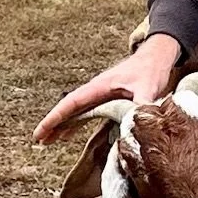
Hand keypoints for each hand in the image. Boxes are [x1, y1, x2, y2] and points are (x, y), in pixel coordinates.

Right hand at [33, 33, 180, 143]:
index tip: (40, 132)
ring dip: (62, 124)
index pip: (71, 104)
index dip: (54, 118)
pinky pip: (86, 113)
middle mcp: (96, 90)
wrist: (158, 56)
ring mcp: (101, 94)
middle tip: (39, 140)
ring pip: (76, 111)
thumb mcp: (147, 86)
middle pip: (69, 108)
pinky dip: (75, 123)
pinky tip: (68, 134)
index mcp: (100, 87)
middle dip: (53, 123)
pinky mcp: (108, 99)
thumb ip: (141, 103)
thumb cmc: (151, 68)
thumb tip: (136, 122)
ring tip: (48, 141)